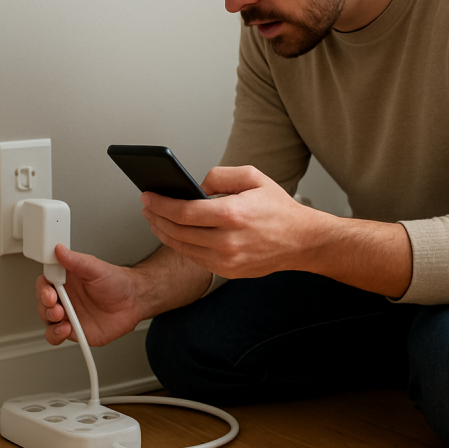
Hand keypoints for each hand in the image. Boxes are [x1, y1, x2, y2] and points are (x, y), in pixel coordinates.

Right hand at [35, 244, 142, 346]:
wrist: (134, 302)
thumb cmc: (117, 283)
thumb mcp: (96, 268)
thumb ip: (77, 261)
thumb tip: (60, 250)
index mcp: (67, 280)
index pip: (45, 281)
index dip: (43, 286)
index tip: (49, 288)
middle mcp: (65, 297)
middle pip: (42, 301)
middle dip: (45, 303)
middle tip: (55, 302)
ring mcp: (68, 314)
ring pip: (46, 319)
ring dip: (50, 318)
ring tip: (61, 316)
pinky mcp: (73, 330)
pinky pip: (54, 335)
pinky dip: (55, 334)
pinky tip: (65, 329)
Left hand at [141, 165, 324, 278]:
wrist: (301, 241)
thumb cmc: (279, 209)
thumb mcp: (253, 177)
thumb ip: (220, 175)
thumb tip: (196, 186)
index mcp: (232, 214)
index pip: (183, 211)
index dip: (160, 204)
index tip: (148, 196)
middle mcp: (227, 241)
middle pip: (177, 231)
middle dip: (156, 217)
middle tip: (147, 206)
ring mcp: (227, 260)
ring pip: (182, 247)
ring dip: (164, 233)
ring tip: (155, 219)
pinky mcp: (228, 271)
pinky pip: (196, 258)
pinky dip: (182, 245)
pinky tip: (175, 234)